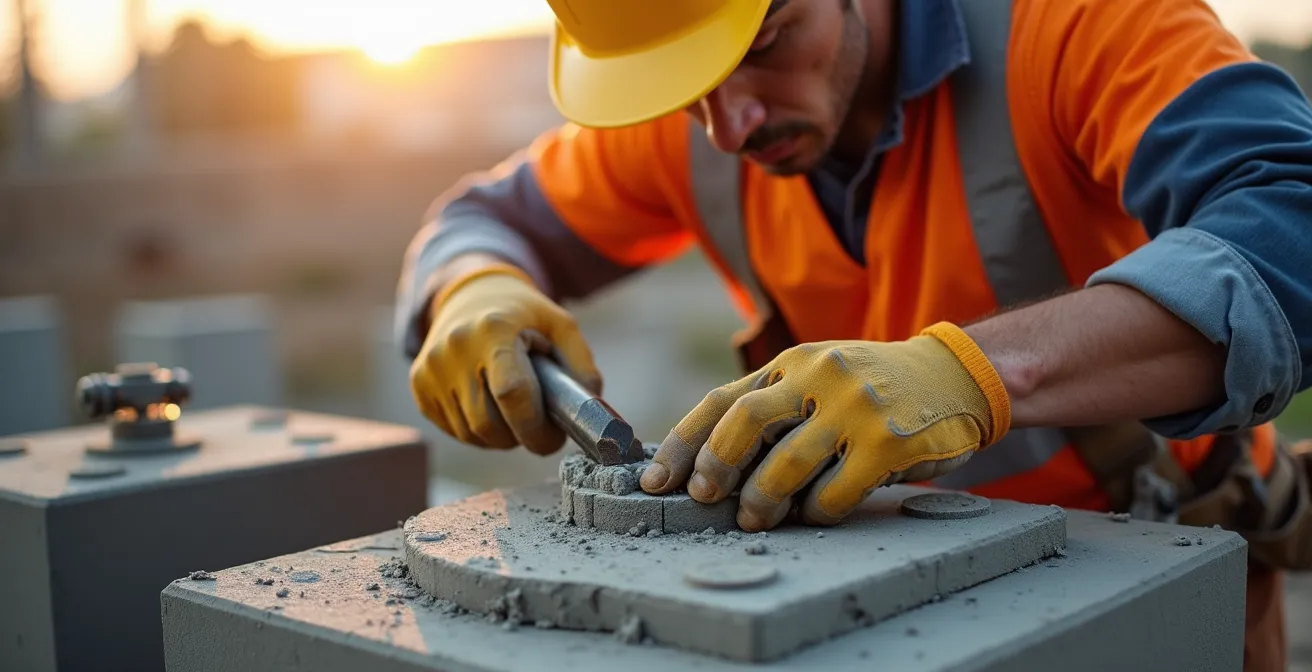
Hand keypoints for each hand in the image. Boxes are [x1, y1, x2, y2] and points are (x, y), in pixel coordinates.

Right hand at [409, 263, 601, 454]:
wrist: (471, 295)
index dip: (535, 427)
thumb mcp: (561, 326)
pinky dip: (478, 431)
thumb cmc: (523, 316)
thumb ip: (582, 366)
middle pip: (488, 423)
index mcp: (493, 330)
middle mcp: (454, 349)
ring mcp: (431, 369)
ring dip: (500, 436)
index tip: (553, 437)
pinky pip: (454, 429)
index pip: (512, 393)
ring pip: (471, 433)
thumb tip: (592, 411)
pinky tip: (490, 407)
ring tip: (515, 412)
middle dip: (520, 437)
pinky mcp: (419, 385)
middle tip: (538, 428)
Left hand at [639, 322, 1010, 530]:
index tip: (654, 481)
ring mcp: (855, 408)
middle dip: (714, 466)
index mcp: (793, 363)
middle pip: (744, 421)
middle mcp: (819, 377)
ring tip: (756, 519)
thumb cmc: (873, 387)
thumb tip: (708, 463)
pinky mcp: (889, 443)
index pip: (721, 400)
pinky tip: (815, 514)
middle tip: (705, 497)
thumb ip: (774, 405)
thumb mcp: (820, 377)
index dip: (682, 443)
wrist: (955, 375)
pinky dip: (816, 511)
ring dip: (762, 500)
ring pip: (786, 463)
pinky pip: (836, 490)